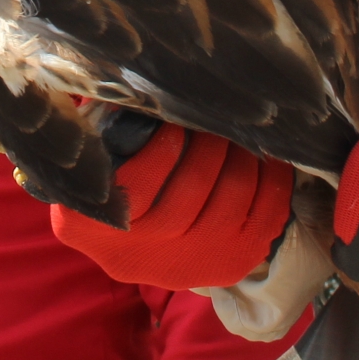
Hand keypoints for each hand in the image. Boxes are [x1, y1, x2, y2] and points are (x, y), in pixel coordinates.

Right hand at [51, 125, 293, 289]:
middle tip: (216, 118)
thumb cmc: (111, 179)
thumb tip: (146, 91)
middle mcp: (134, 257)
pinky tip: (269, 160)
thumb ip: (109, 131)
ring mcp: (184, 268)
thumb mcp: (94, 160)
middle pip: (184, 201)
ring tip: (239, 135)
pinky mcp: (228, 267)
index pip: (133, 189)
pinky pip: (261, 224)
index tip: (172, 122)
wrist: (132, 243)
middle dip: (209, 150)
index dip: (161, 150)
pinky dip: (272, 187)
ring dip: (240, 164)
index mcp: (86, 227)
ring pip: (226, 210)